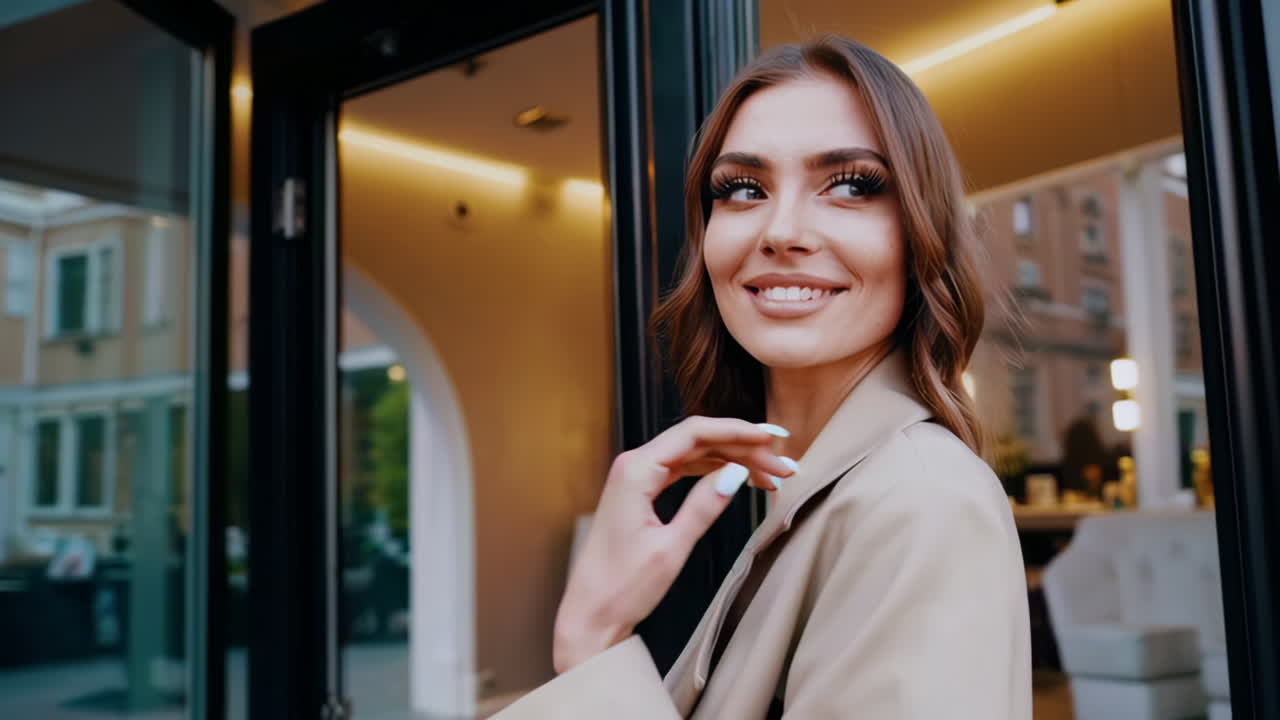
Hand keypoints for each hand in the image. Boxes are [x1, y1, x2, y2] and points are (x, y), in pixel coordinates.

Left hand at [552, 417, 797, 672]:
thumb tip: (738, 473)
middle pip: (698, 441)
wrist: (590, 615)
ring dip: (733, 460)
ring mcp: (636, 478)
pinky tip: (739, 479)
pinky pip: (683, 469)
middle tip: (783, 466)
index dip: (738, 431)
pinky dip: (713, 472)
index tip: (772, 438)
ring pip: (694, 455)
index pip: (695, 433)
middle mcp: (633, 465)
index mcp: (636, 470)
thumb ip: (704, 507)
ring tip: (771, 476)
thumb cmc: (622, 587)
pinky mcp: (640, 493)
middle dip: (744, 449)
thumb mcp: (671, 549)